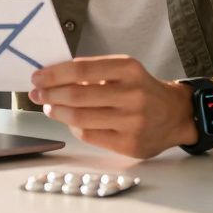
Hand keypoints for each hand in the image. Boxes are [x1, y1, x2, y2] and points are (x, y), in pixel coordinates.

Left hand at [29, 55, 196, 158]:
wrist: (175, 114)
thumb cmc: (142, 90)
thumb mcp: (124, 71)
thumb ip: (93, 73)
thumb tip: (53, 78)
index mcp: (129, 69)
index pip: (82, 69)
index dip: (55, 74)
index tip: (38, 76)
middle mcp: (132, 94)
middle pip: (78, 95)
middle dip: (50, 94)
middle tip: (37, 93)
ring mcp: (132, 121)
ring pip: (80, 118)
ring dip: (57, 112)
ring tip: (49, 107)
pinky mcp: (130, 144)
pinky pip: (90, 135)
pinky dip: (74, 127)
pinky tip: (70, 121)